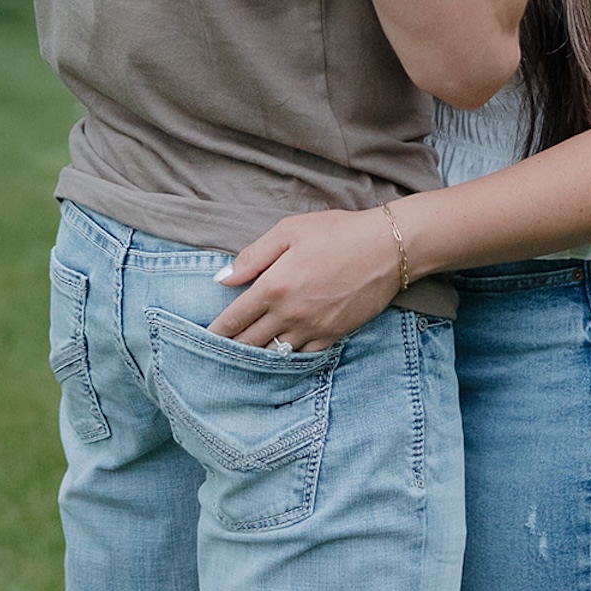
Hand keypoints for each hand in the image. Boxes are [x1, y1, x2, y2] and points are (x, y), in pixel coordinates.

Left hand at [207, 207, 403, 351]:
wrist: (387, 248)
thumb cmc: (337, 233)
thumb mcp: (290, 231)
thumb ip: (253, 256)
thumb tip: (223, 278)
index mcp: (274, 286)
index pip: (234, 319)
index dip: (216, 332)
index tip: (203, 338)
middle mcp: (289, 313)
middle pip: (249, 343)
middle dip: (230, 349)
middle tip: (215, 354)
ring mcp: (312, 328)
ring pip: (274, 355)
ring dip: (256, 357)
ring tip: (243, 358)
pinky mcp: (333, 336)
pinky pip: (302, 357)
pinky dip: (286, 358)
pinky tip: (279, 355)